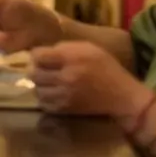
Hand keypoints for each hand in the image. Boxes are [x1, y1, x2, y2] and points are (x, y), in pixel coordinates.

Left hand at [29, 41, 152, 124]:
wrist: (120, 95)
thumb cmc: (105, 67)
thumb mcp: (88, 48)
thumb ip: (65, 48)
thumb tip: (43, 52)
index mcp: (71, 58)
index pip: (38, 56)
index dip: (37, 55)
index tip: (42, 56)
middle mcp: (65, 77)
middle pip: (34, 73)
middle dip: (38, 70)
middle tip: (46, 70)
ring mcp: (64, 95)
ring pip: (37, 90)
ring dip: (41, 85)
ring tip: (51, 82)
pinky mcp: (65, 109)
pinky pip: (44, 103)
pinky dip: (46, 98)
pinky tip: (55, 93)